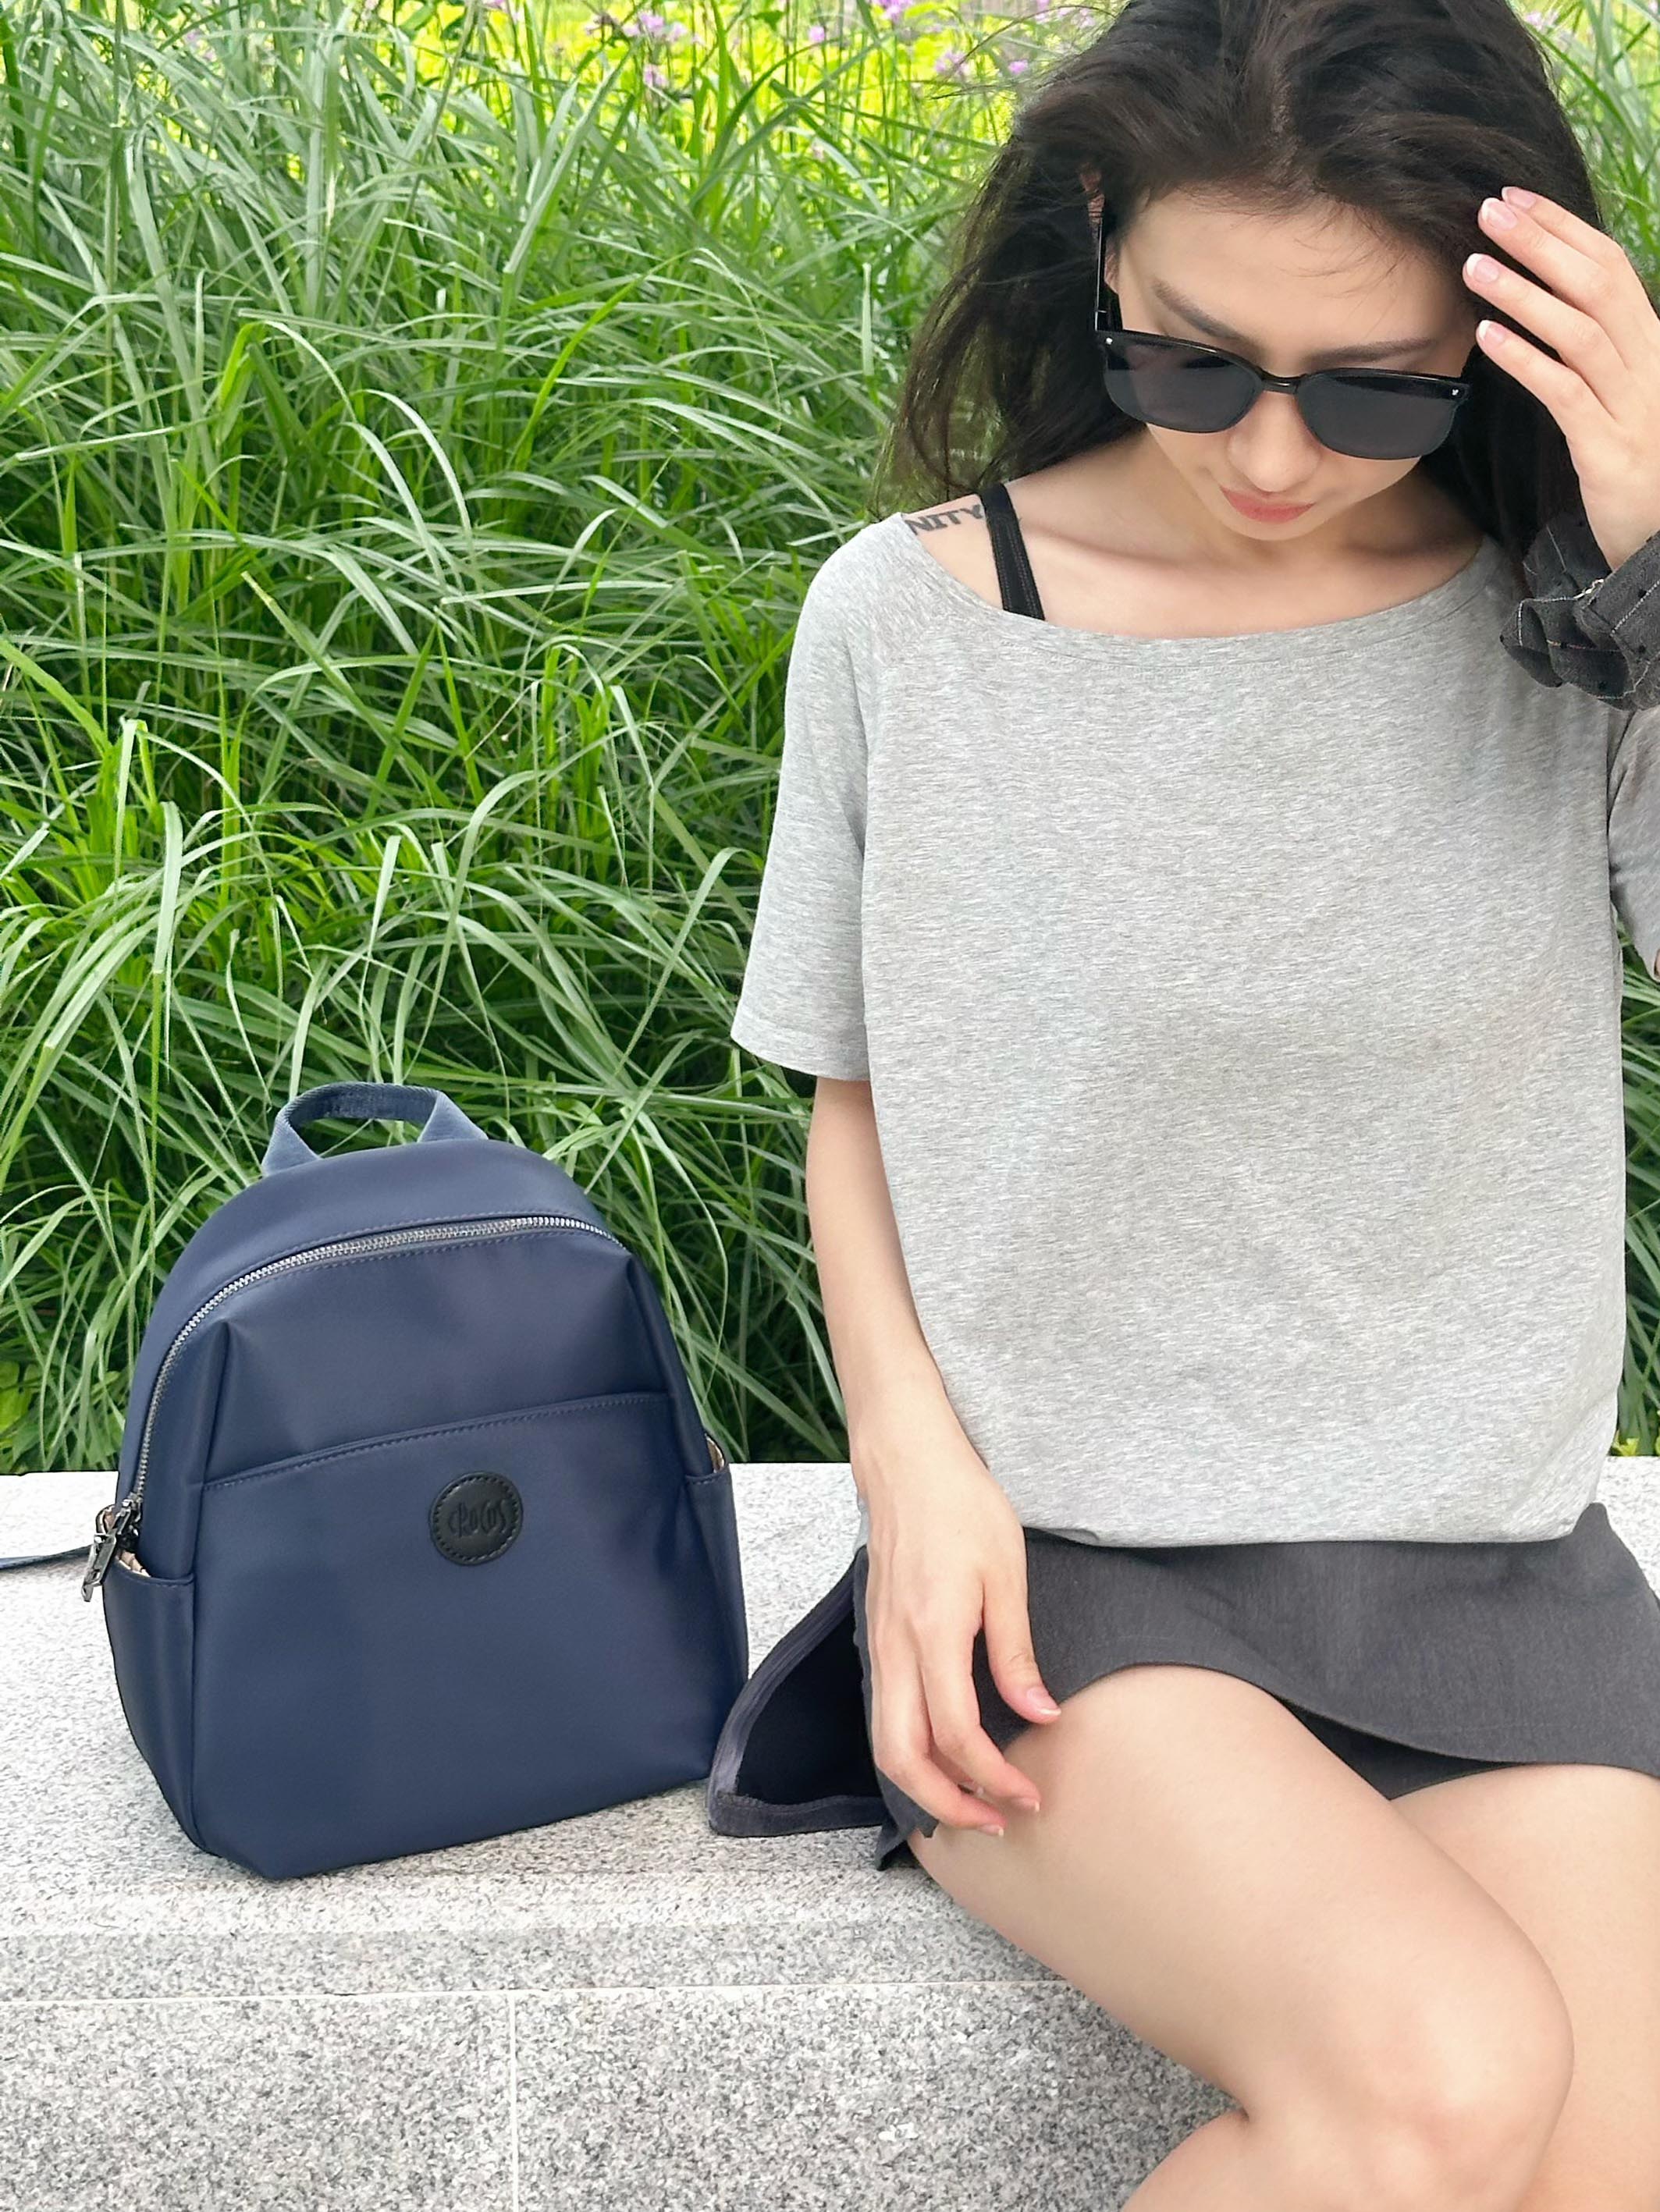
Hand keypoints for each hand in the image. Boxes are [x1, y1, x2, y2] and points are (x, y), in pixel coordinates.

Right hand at [856, 1400, 1061, 1836]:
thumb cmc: (962, 1506)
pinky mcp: (878, 1639)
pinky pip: (884, 1714)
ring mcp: (880, 1645)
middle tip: (998, 1820)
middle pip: (901, 1756)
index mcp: (933, 1632)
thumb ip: (1017, 1652)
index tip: (1028, 1795)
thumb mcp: (1007, 1573)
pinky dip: (910, 1752)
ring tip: (974, 1801)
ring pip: (884, 1741)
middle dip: (948, 1803)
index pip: (956, 1733)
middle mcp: (896, 1648)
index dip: (992, 1776)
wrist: (908, 1465)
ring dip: (925, 1784)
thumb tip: (1039, 1714)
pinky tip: (947, 1757)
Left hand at [1463, 185, 1659, 570]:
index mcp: (1650, 343)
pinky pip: (1566, 392)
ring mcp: (1631, 404)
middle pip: (1597, 284)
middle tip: (1488, 211)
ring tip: (1474, 267)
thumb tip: (1549, 302)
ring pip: (1581, 331)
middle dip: (1542, 243)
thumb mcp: (1619, 396)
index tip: (1516, 197)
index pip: (1610, 265)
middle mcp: (1648, 363)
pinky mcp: (1608, 447)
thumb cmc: (1636, 462)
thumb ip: (1594, 351)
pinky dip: (1527, 360)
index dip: (1564, 228)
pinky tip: (1488, 338)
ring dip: (1525, 293)